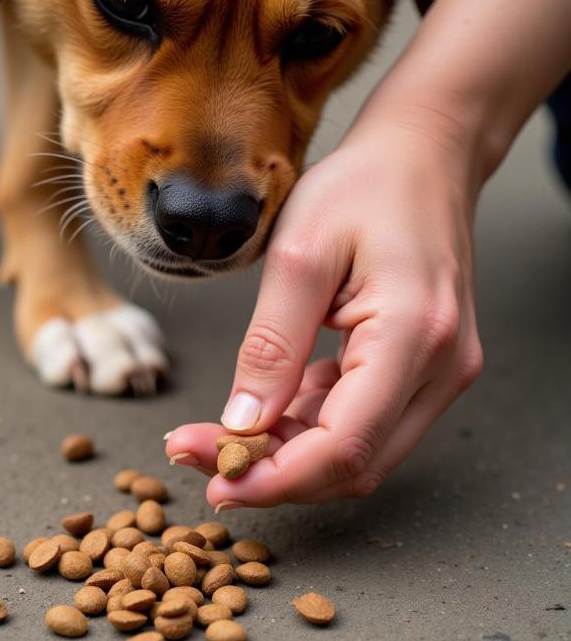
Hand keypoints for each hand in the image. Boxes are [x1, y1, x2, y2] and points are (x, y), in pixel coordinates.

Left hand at [165, 117, 483, 509]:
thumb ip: (270, 347)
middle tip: (199, 455)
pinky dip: (308, 426)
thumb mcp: (298, 256)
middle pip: (352, 464)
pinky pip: (361, 421)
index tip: (215, 482)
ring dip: (286, 453)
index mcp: (413, 337)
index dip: (275, 480)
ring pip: (356, 452)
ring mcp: (438, 374)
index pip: (344, 448)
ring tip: (220, 430)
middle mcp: (440, 369)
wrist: (424, 157)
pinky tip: (269, 403)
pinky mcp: (422, 370)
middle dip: (271, 472)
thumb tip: (241, 424)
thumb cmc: (366, 187)